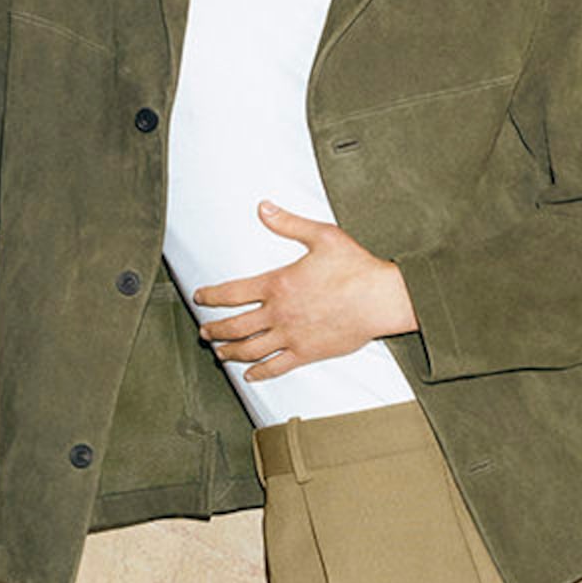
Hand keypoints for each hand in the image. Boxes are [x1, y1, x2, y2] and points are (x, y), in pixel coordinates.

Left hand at [194, 201, 418, 379]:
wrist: (381, 299)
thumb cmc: (355, 267)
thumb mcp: (322, 236)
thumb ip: (288, 223)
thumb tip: (263, 208)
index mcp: (277, 284)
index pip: (232, 293)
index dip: (211, 296)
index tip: (200, 298)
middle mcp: (278, 313)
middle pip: (235, 326)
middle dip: (215, 330)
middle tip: (204, 332)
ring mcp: (291, 336)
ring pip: (250, 349)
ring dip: (230, 352)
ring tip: (220, 353)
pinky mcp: (307, 353)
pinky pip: (276, 366)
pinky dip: (259, 372)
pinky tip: (250, 374)